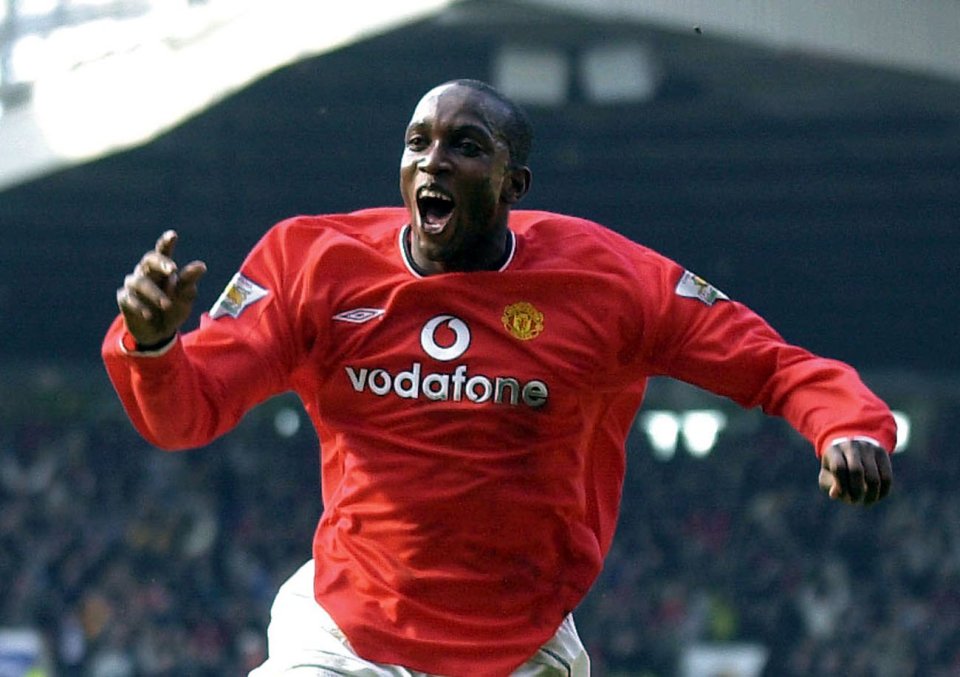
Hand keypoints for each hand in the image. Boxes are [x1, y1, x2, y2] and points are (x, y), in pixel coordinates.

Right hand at [116, 230, 206, 346]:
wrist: (159, 333)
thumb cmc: (173, 308)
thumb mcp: (185, 297)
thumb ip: (189, 281)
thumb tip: (201, 266)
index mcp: (162, 269)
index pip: (163, 251)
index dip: (166, 242)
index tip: (173, 235)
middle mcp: (146, 272)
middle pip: (149, 260)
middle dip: (161, 263)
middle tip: (174, 270)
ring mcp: (133, 285)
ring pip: (140, 282)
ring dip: (154, 293)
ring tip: (167, 305)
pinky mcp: (124, 299)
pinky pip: (129, 299)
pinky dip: (140, 306)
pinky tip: (149, 315)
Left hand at [818, 439, 892, 505]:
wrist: (851, 448)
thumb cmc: (836, 467)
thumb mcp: (828, 475)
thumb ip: (829, 485)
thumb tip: (835, 494)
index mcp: (834, 451)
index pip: (839, 468)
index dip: (842, 486)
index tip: (844, 497)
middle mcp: (850, 446)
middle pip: (856, 471)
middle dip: (857, 491)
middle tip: (855, 501)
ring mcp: (867, 448)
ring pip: (874, 476)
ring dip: (871, 495)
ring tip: (866, 502)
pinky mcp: (881, 452)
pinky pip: (886, 477)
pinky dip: (883, 491)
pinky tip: (877, 497)